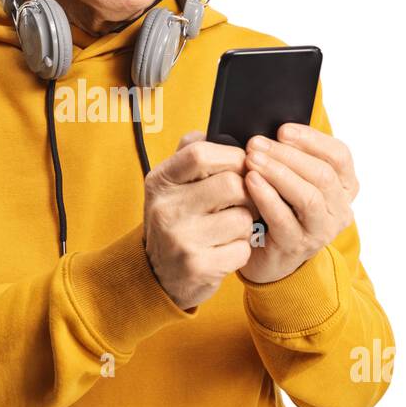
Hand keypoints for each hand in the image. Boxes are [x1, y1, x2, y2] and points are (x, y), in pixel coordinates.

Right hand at [143, 131, 256, 309]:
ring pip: (242, 219)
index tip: (241, 166)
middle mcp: (166, 208)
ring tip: (230, 229)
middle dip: (247, 194)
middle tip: (243, 202)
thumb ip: (189, 155)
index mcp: (160, 181)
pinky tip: (225, 251)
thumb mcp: (171, 185)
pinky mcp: (197, 266)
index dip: (231, 156)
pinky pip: (242, 249)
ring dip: (246, 225)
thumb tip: (215, 131)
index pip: (200, 153)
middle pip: (231, 185)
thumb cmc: (176, 221)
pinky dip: (241, 250)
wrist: (158, 275)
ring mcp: (180, 239)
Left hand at [238, 123, 358, 283]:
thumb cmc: (278, 207)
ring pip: (308, 196)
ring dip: (278, 173)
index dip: (312, 140)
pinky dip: (266, 197)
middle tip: (256, 142)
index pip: (339, 156)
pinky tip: (250, 182)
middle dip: (288, 155)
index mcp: (344, 187)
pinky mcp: (297, 246)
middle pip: (323, 174)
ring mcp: (321, 231)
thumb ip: (289, 157)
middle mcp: (339, 210)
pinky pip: (284, 218)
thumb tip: (268, 130)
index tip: (283, 129)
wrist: (266, 255)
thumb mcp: (290, 180)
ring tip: (252, 159)